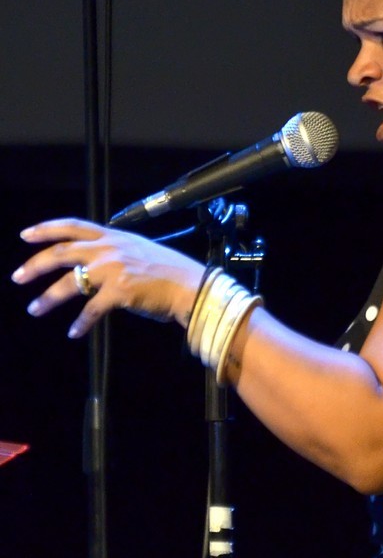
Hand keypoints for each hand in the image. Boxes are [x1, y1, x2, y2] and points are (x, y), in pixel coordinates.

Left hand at [12, 217, 204, 337]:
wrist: (190, 285)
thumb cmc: (168, 271)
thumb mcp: (138, 249)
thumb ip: (114, 251)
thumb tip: (91, 261)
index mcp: (114, 236)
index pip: (73, 226)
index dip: (46, 229)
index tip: (25, 235)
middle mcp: (110, 249)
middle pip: (62, 253)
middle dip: (35, 265)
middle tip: (17, 277)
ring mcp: (114, 269)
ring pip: (70, 283)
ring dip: (48, 298)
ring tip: (35, 308)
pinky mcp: (120, 291)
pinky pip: (91, 309)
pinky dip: (81, 323)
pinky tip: (74, 332)